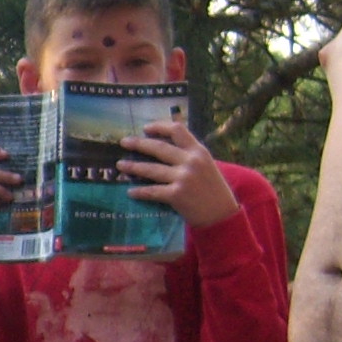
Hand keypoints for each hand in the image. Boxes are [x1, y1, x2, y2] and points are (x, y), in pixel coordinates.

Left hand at [117, 120, 241, 225]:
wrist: (221, 215)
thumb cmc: (213, 190)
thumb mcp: (206, 165)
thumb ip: (188, 155)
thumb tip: (162, 147)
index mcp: (199, 151)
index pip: (177, 130)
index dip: (159, 127)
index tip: (145, 128)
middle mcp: (191, 161)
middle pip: (159, 148)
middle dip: (138, 144)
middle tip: (124, 142)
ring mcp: (183, 178)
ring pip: (151, 169)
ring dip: (133, 167)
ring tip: (120, 165)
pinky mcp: (176, 195)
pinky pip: (152, 191)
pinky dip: (139, 191)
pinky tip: (130, 192)